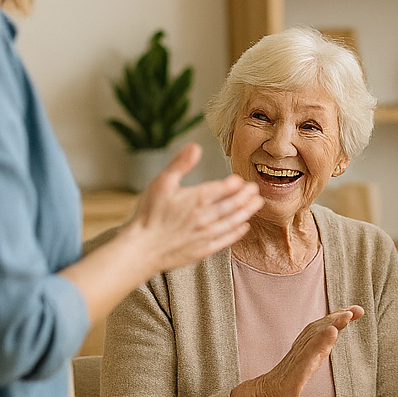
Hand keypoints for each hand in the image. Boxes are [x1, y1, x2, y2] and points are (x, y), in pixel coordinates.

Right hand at [127, 144, 263, 274]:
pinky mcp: (204, 250)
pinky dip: (237, 232)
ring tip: (257, 204)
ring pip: (233, 221)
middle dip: (246, 196)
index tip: (242, 180)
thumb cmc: (148, 214)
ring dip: (247, 212)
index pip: (225, 188)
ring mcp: (207, 234)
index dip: (236, 184)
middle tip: (255, 190)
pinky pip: (226, 240)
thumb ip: (180, 164)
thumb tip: (195, 146)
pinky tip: (243, 227)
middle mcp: (207, 217)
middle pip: (233, 204)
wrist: (140, 249)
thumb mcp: (161, 183)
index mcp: (198, 198)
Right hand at [230, 306, 362, 396]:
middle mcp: (305, 343)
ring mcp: (300, 356)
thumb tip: (337, 327)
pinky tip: (329, 338)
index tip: (358, 310)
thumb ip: (327, 340)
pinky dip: (318, 347)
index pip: (327, 324)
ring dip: (330, 326)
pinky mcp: (297, 370)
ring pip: (316, 338)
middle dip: (337, 317)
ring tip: (345, 317)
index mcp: (311, 339)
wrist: (274, 387)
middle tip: (353, 311)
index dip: (341, 315)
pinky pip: (307, 357)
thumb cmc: (298, 369)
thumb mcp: (317, 353)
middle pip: (322, 327)